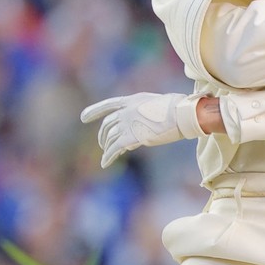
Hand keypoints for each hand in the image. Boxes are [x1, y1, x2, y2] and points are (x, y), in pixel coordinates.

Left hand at [80, 92, 206, 167]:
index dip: (94, 111)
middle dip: (102, 135)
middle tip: (103, 144)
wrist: (180, 114)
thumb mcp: (156, 104)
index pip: (108, 106)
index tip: (83, 117)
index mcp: (131, 101)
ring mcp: (126, 124)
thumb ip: (143, 113)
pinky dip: (108, 157)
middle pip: (107, 125)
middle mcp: (125, 112)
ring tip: (107, 154)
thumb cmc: (176, 108)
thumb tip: (141, 126)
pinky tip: (105, 163)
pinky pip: (114, 149)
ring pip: (109, 138)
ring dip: (106, 148)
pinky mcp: (130, 138)